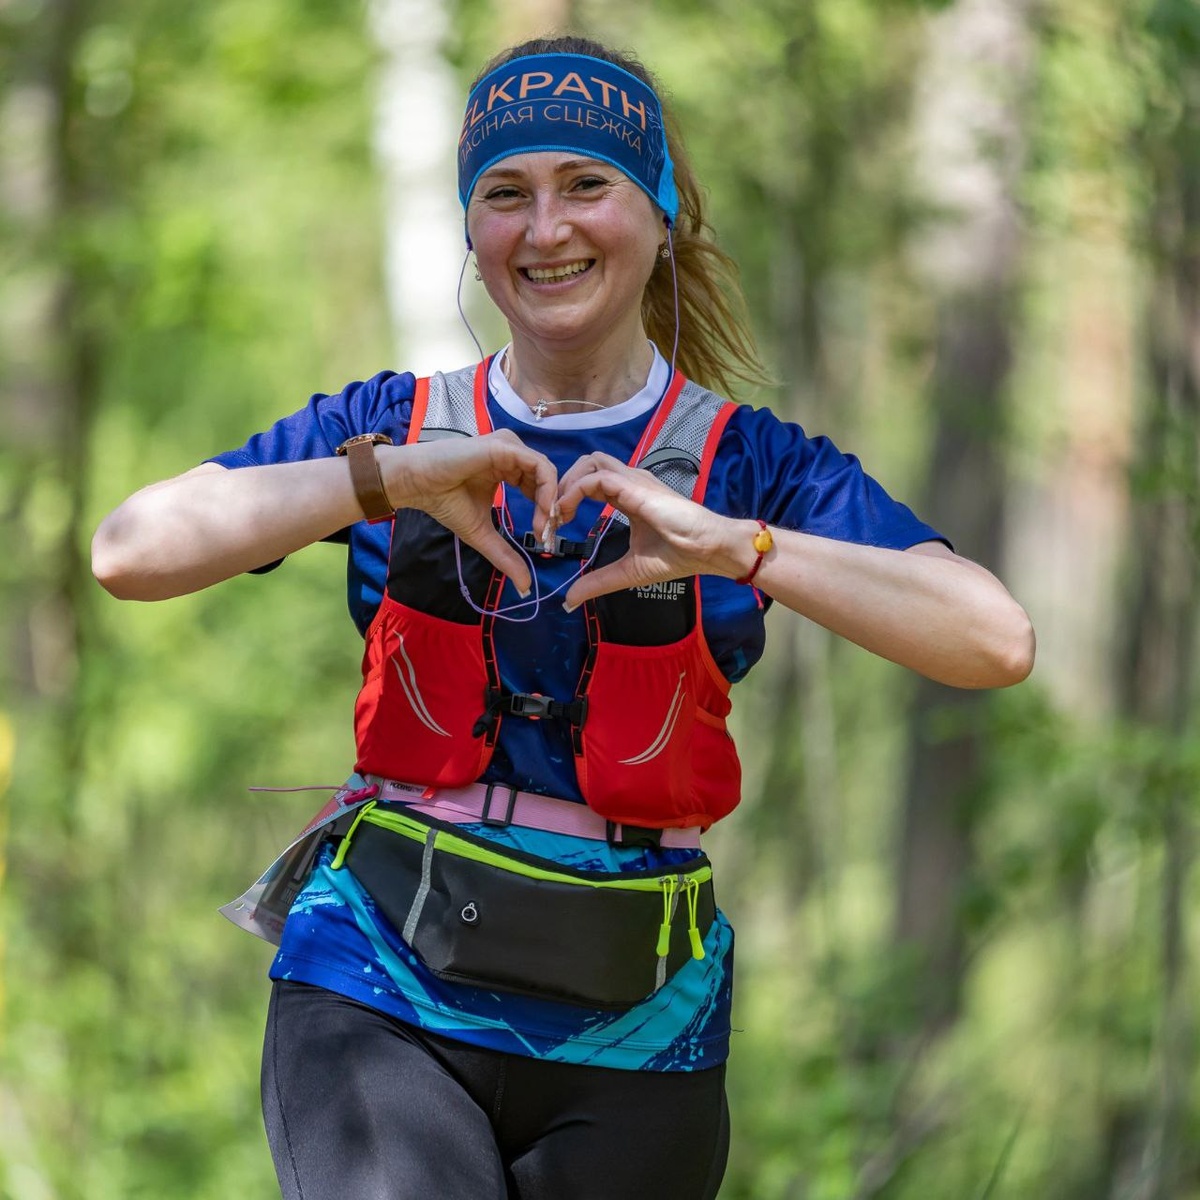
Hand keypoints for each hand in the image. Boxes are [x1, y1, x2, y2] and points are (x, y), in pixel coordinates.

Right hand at [382, 431, 557, 592]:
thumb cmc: (445, 502)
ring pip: (547, 472)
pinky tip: (540, 513)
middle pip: (547, 479)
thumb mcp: (483, 534)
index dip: (547, 512)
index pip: (539, 486)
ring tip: (543, 527)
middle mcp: (511, 454)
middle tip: (548, 536)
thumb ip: (506, 556)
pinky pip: (539, 466)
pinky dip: (546, 491)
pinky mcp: (505, 446)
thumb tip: (524, 587)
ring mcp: (509, 448)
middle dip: (553, 510)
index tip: (544, 538)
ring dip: (551, 502)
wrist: (418, 485)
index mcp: (507, 468)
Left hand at [553, 453, 743, 608]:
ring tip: (556, 514)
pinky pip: (596, 478)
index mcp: (628, 495)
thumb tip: (569, 599)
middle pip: (587, 463)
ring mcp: (633, 481)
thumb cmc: (678, 555)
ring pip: (589, 462)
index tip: (555, 527)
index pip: (591, 481)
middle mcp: (629, 482)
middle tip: (550, 517)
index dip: (568, 498)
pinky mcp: (635, 487)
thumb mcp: (628, 571)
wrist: (708, 549)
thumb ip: (598, 581)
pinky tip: (567, 514)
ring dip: (566, 484)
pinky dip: (574, 492)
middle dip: (562, 485)